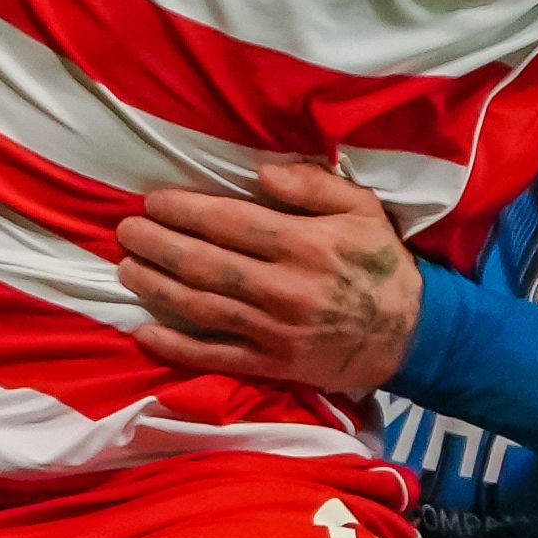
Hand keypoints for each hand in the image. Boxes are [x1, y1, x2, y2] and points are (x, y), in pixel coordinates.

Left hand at [120, 155, 421, 394]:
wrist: (411, 335)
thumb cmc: (381, 265)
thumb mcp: (362, 209)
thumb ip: (313, 186)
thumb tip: (262, 172)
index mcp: (304, 245)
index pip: (230, 223)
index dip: (185, 210)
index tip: (154, 200)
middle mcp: (283, 288)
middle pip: (205, 263)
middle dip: (158, 245)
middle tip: (126, 230)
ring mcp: (274, 330)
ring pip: (201, 306)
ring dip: (157, 286)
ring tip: (126, 267)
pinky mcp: (272, 365)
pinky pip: (214, 356)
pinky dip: (176, 345)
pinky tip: (144, 331)